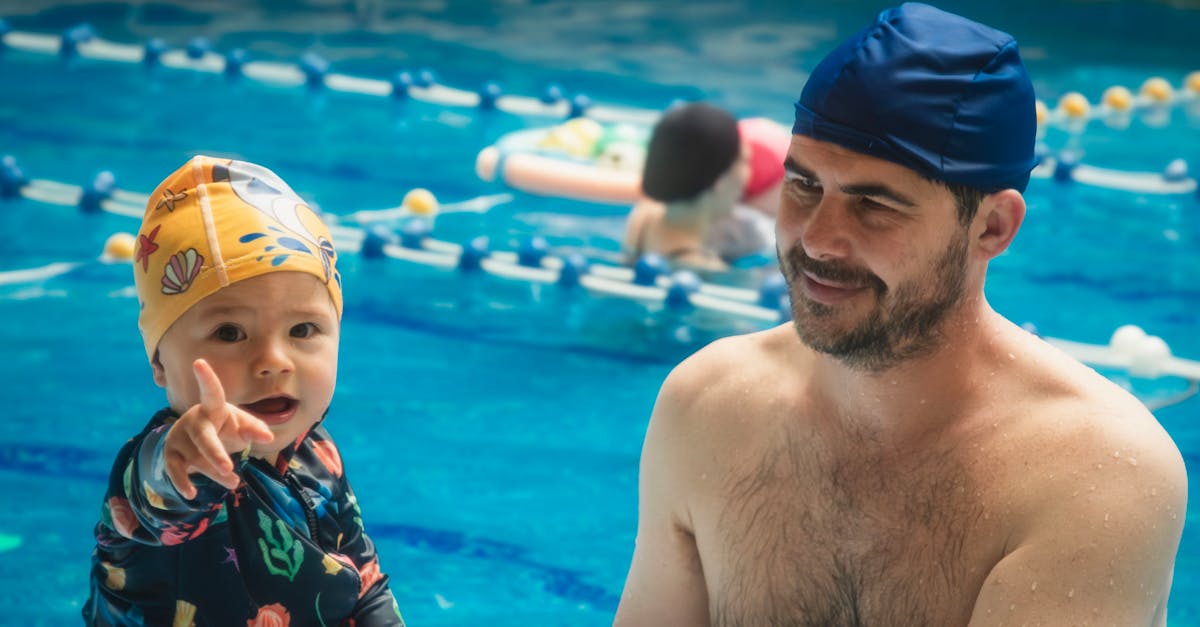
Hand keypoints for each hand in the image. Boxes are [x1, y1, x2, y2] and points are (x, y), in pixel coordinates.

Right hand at [163, 359, 275, 498]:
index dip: (206, 378)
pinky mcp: (172, 454)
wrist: (197, 441)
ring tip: (234, 482)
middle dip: (216, 454)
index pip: (212, 392)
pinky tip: (191, 494)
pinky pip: (176, 470)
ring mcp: (180, 437)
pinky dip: (183, 482)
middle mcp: (194, 421)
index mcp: (213, 408)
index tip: (199, 362)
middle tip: (229, 468)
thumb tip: (267, 436)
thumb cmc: (225, 427)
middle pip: (204, 438)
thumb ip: (254, 428)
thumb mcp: (241, 425)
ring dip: (216, 474)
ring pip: (197, 459)